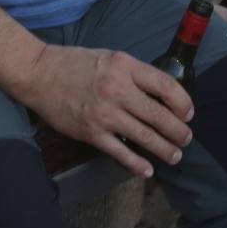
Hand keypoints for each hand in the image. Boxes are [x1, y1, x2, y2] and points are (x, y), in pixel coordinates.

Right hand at [15, 43, 193, 178]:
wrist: (39, 74)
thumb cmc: (74, 63)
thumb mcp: (110, 58)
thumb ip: (133, 74)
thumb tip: (159, 95)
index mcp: (125, 66)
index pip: (165, 86)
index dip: (183, 102)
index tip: (187, 113)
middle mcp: (118, 89)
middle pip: (159, 115)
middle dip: (178, 131)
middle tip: (186, 138)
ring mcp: (105, 113)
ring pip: (145, 137)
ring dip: (165, 149)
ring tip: (175, 155)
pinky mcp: (91, 132)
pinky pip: (120, 152)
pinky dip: (137, 164)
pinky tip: (147, 170)